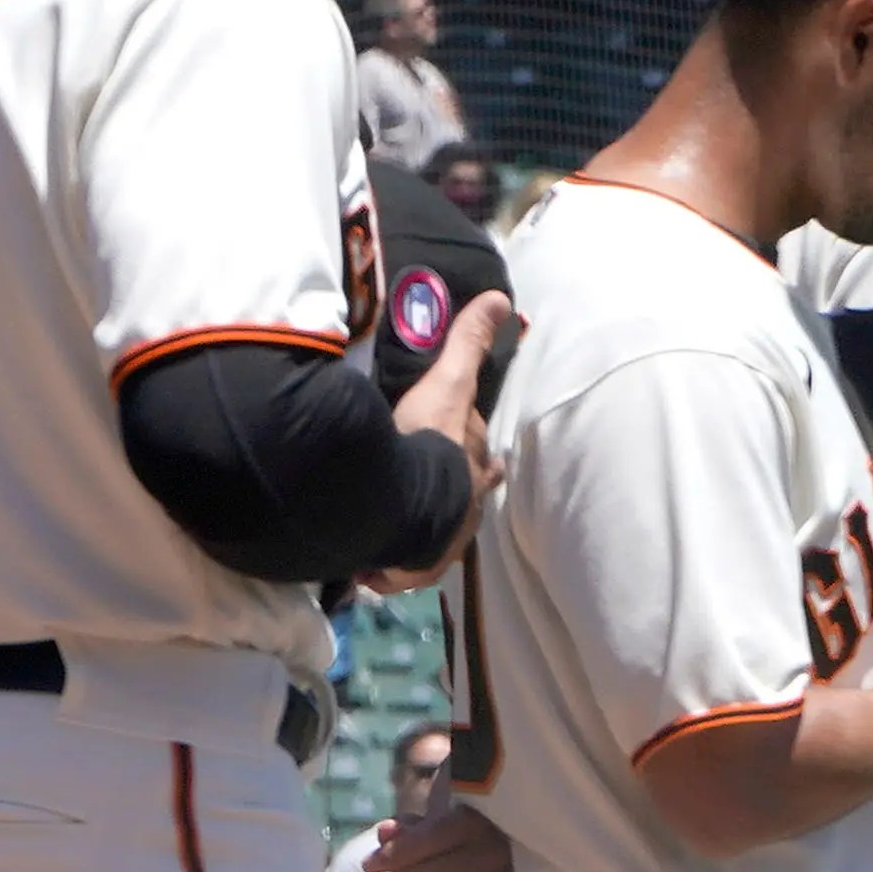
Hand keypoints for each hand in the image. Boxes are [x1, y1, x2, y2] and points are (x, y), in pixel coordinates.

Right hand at [362, 288, 515, 592]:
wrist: (401, 501)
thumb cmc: (429, 442)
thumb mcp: (447, 385)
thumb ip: (468, 343)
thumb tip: (502, 300)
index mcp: (474, 473)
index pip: (483, 461)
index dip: (478, 455)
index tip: (473, 451)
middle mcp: (462, 511)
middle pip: (460, 501)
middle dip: (449, 495)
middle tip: (428, 486)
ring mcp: (436, 544)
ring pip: (429, 537)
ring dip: (415, 530)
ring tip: (392, 528)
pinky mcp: (406, 568)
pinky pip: (396, 570)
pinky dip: (386, 568)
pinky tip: (370, 569)